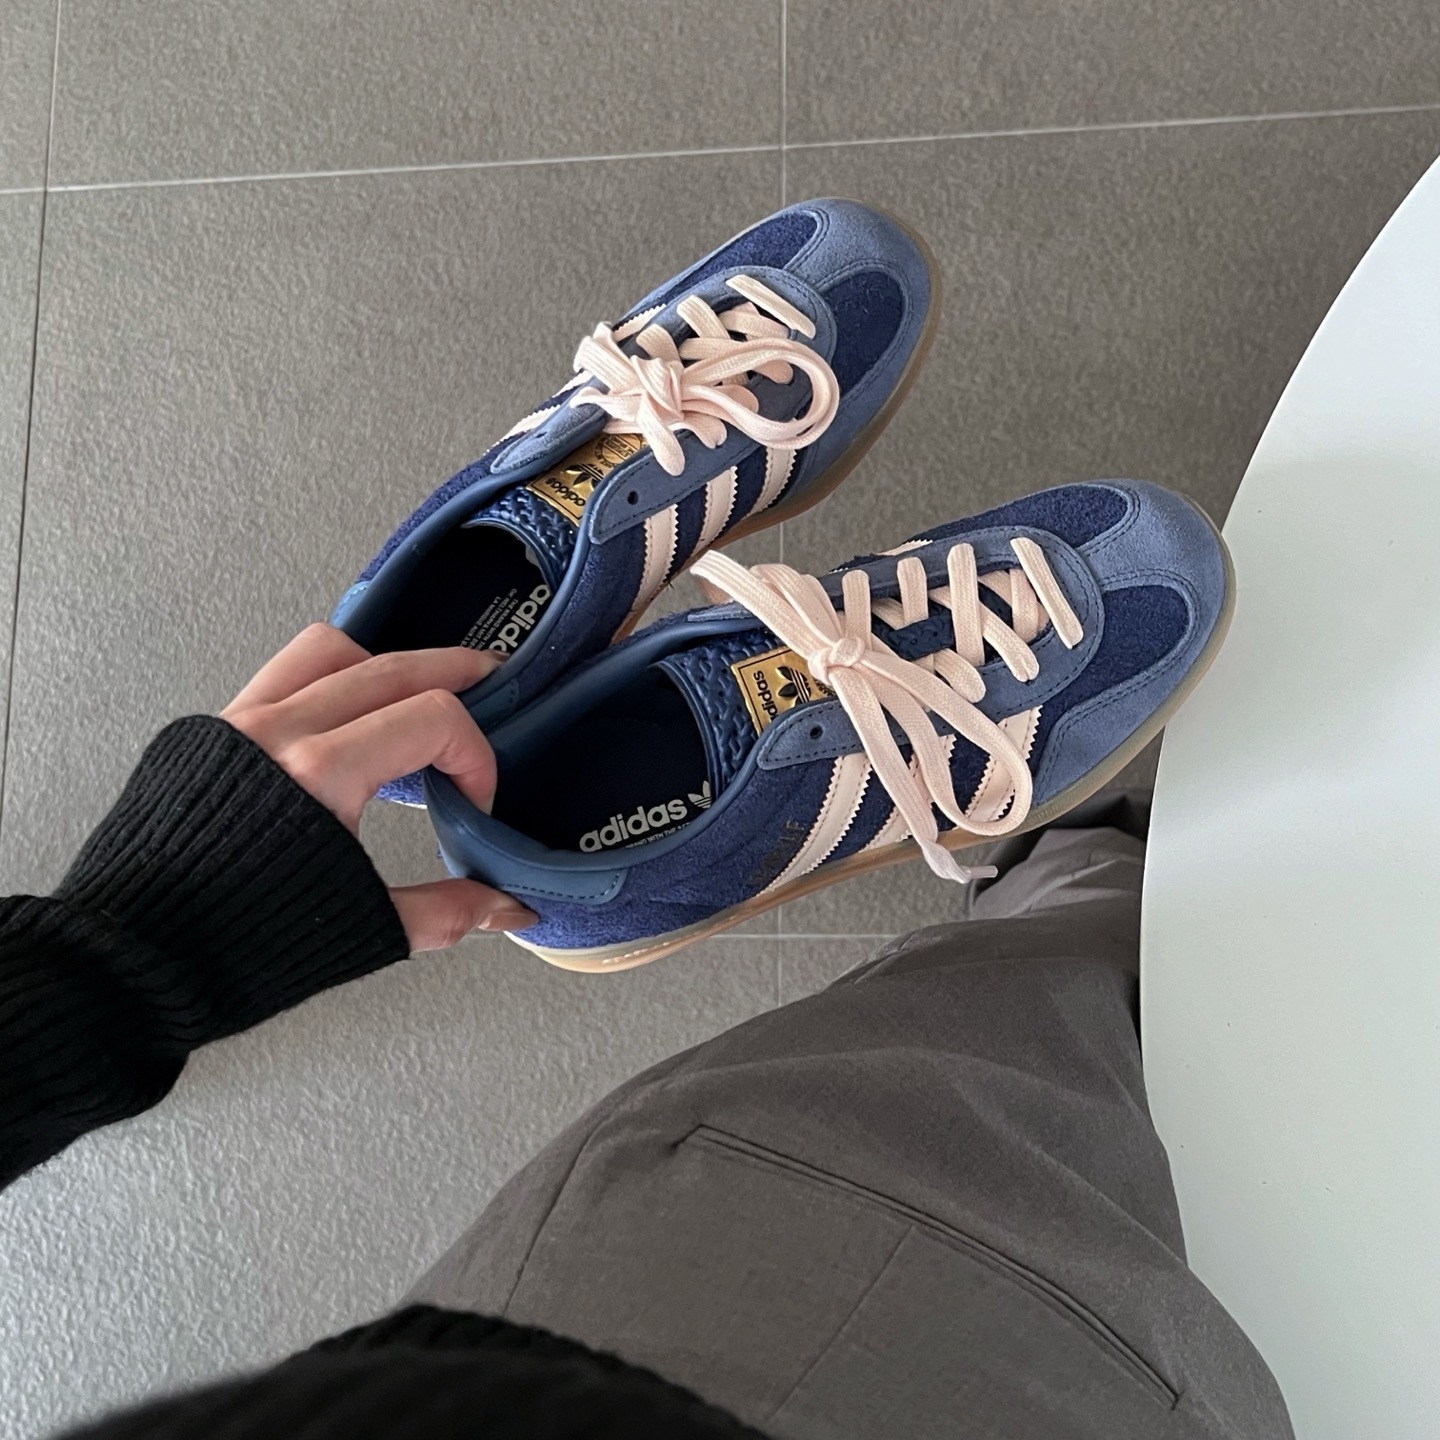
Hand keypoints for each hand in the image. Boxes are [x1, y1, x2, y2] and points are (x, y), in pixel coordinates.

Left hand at [221, 624, 536, 949]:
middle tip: (488, 679)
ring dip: (381, 663)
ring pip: (329, 651)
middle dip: (453, 673)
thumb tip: (503, 907)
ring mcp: (239, 726)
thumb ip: (445, 911)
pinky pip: (278, 675)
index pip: (433, 721)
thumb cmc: (225, 947)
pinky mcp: (208, 736)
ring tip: (410, 691)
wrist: (130, 960)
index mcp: (320, 776)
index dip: (474, 756)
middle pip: (393, 668)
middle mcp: (278, 734)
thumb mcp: (360, 929)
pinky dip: (325, 680)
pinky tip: (343, 718)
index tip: (474, 796)